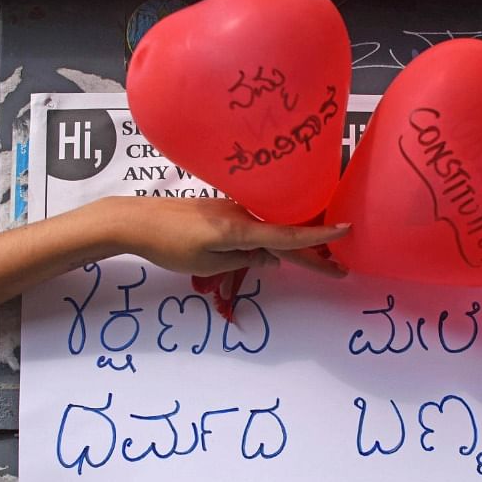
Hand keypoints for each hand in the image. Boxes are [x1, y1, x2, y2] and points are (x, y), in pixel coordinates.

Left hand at [97, 197, 350, 277]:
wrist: (135, 220)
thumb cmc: (168, 244)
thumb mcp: (207, 263)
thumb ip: (243, 261)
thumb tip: (271, 259)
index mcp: (240, 229)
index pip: (287, 236)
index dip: (318, 238)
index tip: (346, 232)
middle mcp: (242, 214)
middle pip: (286, 235)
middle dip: (313, 254)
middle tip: (338, 271)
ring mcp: (234, 210)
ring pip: (272, 230)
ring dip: (294, 246)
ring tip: (319, 263)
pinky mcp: (224, 210)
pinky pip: (258, 224)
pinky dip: (274, 238)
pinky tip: (280, 248)